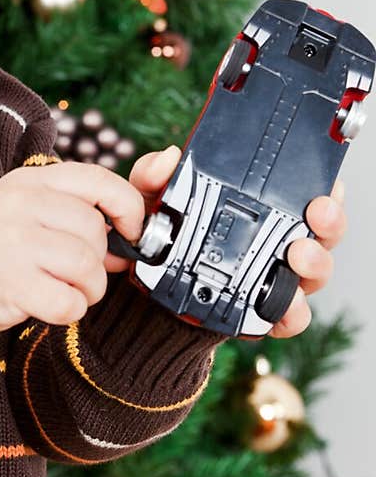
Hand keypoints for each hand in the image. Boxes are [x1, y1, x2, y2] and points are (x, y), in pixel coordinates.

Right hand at [0, 162, 146, 332]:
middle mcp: (22, 205)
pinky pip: (67, 302)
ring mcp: (15, 243)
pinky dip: (70, 309)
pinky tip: (52, 303)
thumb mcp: (31, 205)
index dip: (128, 207)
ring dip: (89, 287)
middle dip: (100, 259)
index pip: (98, 180)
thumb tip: (134, 238)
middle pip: (95, 230)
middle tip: (80, 271)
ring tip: (69, 289)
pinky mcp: (11, 284)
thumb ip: (79, 210)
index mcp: (32, 180)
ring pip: (86, 266)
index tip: (132, 230)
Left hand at [106, 145, 347, 337]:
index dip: (326, 188)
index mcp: (259, 210)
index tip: (329, 182)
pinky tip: (286, 305)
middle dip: (330, 221)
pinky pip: (290, 317)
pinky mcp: (261, 314)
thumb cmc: (160, 240)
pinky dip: (293, 312)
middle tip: (317, 212)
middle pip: (322, 231)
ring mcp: (273, 280)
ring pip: (314, 271)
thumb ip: (153, 176)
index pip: (303, 195)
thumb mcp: (152, 202)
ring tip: (299, 253)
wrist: (145, 295)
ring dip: (316, 261)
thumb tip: (169, 159)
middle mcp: (275, 243)